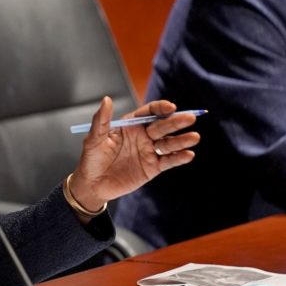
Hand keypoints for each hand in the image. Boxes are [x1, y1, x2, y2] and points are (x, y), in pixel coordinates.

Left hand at [69, 96, 199, 211]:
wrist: (92, 185)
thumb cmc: (91, 159)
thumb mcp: (94, 139)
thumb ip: (101, 120)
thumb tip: (106, 99)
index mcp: (130, 125)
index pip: (149, 112)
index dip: (160, 108)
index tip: (170, 107)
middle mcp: (143, 136)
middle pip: (163, 126)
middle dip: (176, 122)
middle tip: (190, 117)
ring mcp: (149, 151)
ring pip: (169, 143)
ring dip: (181, 140)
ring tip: (194, 137)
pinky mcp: (153, 168)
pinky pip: (168, 161)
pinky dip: (179, 158)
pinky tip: (188, 154)